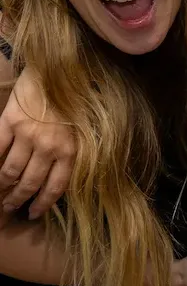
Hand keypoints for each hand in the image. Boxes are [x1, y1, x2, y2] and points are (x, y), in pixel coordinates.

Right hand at [0, 67, 75, 217]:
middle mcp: (48, 146)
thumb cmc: (71, 102)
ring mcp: (26, 134)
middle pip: (30, 183)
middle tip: (10, 207)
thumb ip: (70, 155)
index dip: (42, 204)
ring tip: (0, 193)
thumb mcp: (80, 132)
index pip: (54, 187)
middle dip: (18, 199)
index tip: (33, 214)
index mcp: (69, 151)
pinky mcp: (9, 122)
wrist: (57, 71)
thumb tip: (57, 180)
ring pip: (10, 171)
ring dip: (3, 186)